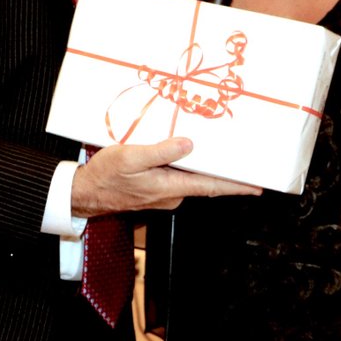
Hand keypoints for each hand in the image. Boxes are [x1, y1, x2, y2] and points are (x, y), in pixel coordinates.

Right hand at [70, 137, 259, 216]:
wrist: (84, 194)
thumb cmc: (105, 177)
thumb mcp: (131, 158)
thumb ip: (161, 151)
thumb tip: (188, 145)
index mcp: (169, 187)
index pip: (210, 187)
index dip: (236, 186)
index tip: (257, 187)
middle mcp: (171, 195)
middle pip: (203, 182)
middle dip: (223, 173)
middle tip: (242, 162)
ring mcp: (162, 195)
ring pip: (188, 179)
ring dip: (201, 168)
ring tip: (214, 152)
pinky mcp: (153, 191)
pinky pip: (174, 178)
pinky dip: (182, 168)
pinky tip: (182, 155)